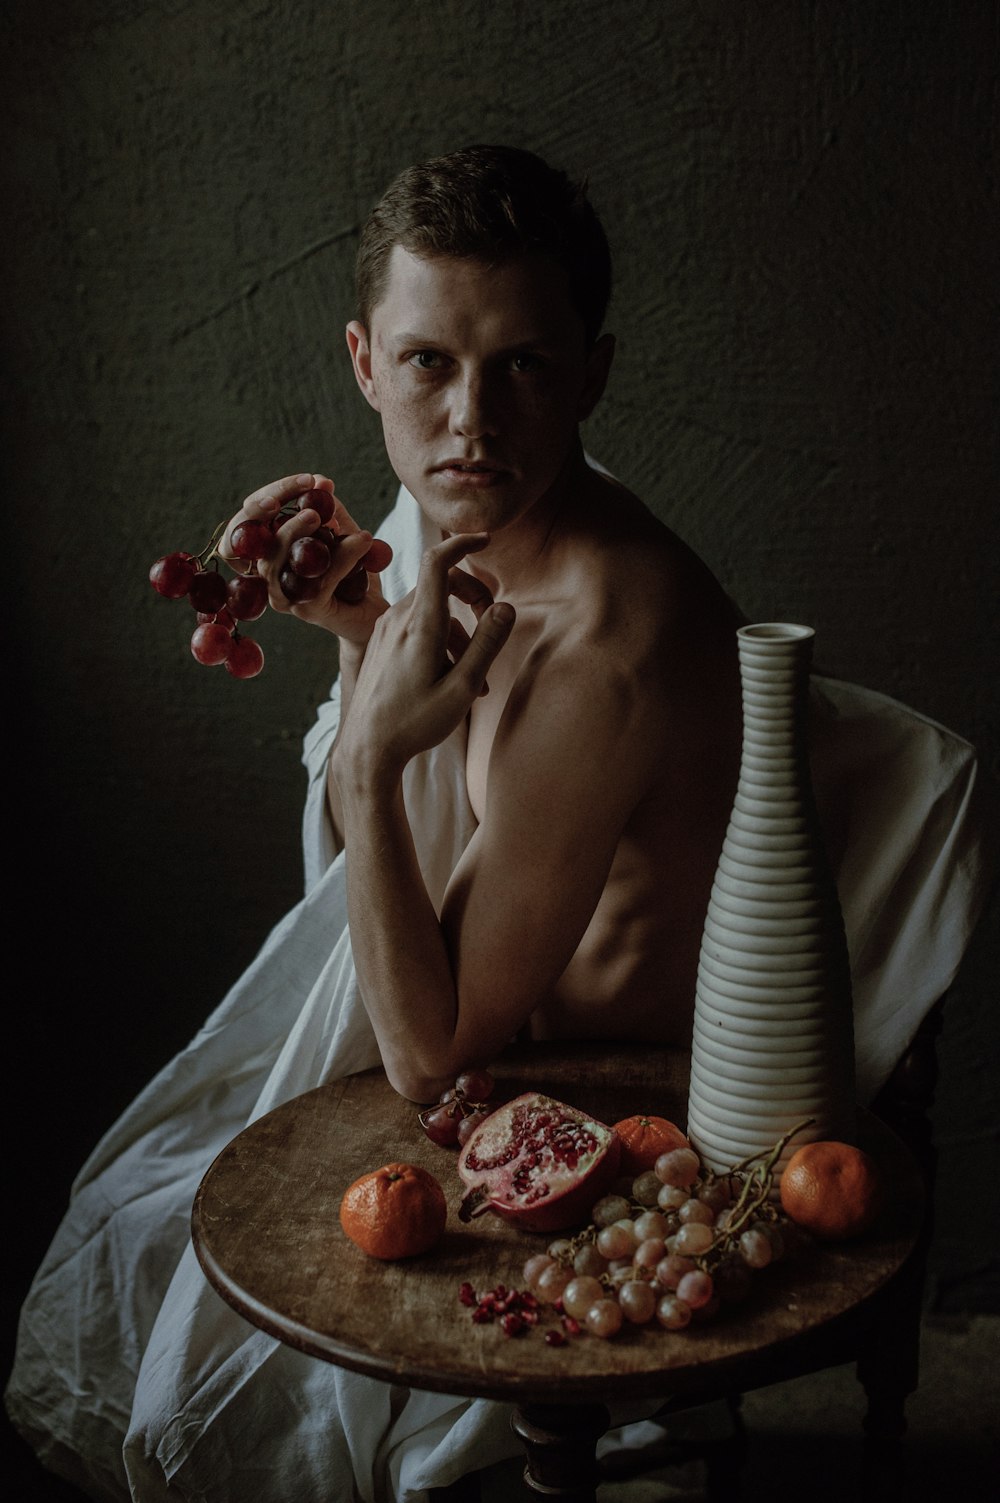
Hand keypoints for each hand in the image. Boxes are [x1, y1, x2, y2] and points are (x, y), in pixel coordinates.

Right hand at [218, 473, 392, 645]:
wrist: (375, 612)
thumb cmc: (353, 574)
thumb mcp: (341, 533)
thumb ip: (330, 510)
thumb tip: (321, 482)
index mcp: (268, 551)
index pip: (250, 517)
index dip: (270, 495)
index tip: (307, 480)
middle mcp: (267, 574)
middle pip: (245, 537)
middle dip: (265, 507)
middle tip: (299, 490)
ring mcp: (283, 594)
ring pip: (273, 560)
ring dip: (295, 532)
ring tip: (322, 517)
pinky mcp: (306, 608)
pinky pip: (317, 579)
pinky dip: (340, 557)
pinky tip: (362, 541)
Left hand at [335, 533, 515, 781]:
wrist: (367, 749)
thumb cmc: (414, 723)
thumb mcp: (461, 689)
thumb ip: (486, 644)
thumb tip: (506, 607)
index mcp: (420, 626)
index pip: (438, 562)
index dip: (462, 543)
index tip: (485, 539)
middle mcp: (398, 620)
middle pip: (439, 583)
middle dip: (472, 596)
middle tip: (494, 623)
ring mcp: (386, 630)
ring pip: (430, 608)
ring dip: (459, 628)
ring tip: (477, 675)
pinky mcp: (381, 643)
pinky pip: (416, 625)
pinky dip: (440, 638)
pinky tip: (452, 677)